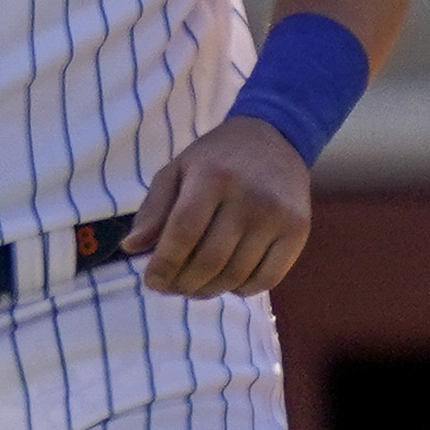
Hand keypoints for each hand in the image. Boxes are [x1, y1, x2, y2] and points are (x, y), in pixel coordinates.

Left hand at [127, 112, 314, 295]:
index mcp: (213, 177)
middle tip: (171, 288)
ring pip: (236, 275)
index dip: (164, 264)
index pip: (184, 233)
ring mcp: (278, 215)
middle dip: (183, 284)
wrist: (274, 139)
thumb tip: (131, 248)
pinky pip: (267, 279)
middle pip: (210, 260)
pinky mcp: (298, 231)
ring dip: (209, 290)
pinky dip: (242, 290)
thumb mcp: (176, 171)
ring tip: (194, 288)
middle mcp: (249, 197)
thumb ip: (153, 209)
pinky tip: (228, 282)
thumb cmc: (215, 160)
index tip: (152, 282)